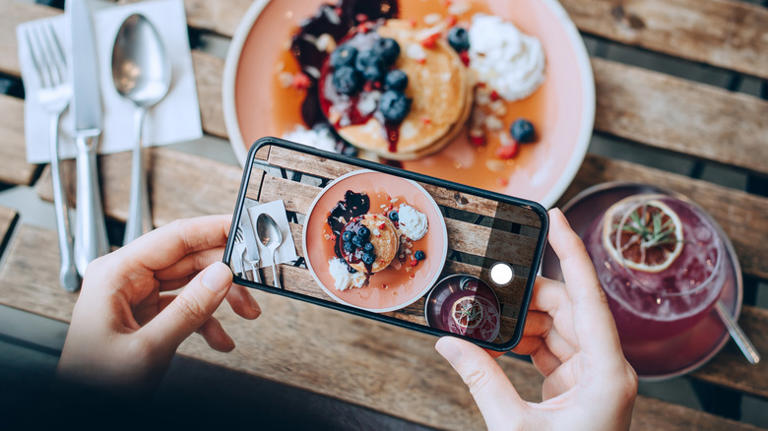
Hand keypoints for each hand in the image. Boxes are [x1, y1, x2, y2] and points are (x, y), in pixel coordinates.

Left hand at [57, 215, 260, 394]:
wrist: (84, 410)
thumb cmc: (95, 383)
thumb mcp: (148, 349)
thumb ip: (188, 310)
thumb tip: (220, 276)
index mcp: (115, 274)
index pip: (173, 237)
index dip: (212, 229)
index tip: (242, 227)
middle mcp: (125, 279)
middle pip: (188, 259)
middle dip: (224, 273)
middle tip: (254, 281)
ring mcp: (136, 297)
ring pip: (192, 282)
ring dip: (221, 298)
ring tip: (247, 312)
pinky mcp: (146, 316)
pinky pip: (185, 306)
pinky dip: (207, 321)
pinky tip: (221, 339)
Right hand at [435, 208, 636, 429]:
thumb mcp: (514, 427)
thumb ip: (480, 379)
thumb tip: (448, 342)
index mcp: (607, 373)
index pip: (589, 297)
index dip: (572, 251)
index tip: (557, 217)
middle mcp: (607, 369)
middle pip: (568, 309)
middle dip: (528, 296)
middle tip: (490, 283)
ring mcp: (593, 377)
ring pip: (558, 327)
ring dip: (522, 321)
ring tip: (486, 318)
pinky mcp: (578, 386)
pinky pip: (551, 348)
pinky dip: (524, 342)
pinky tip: (497, 341)